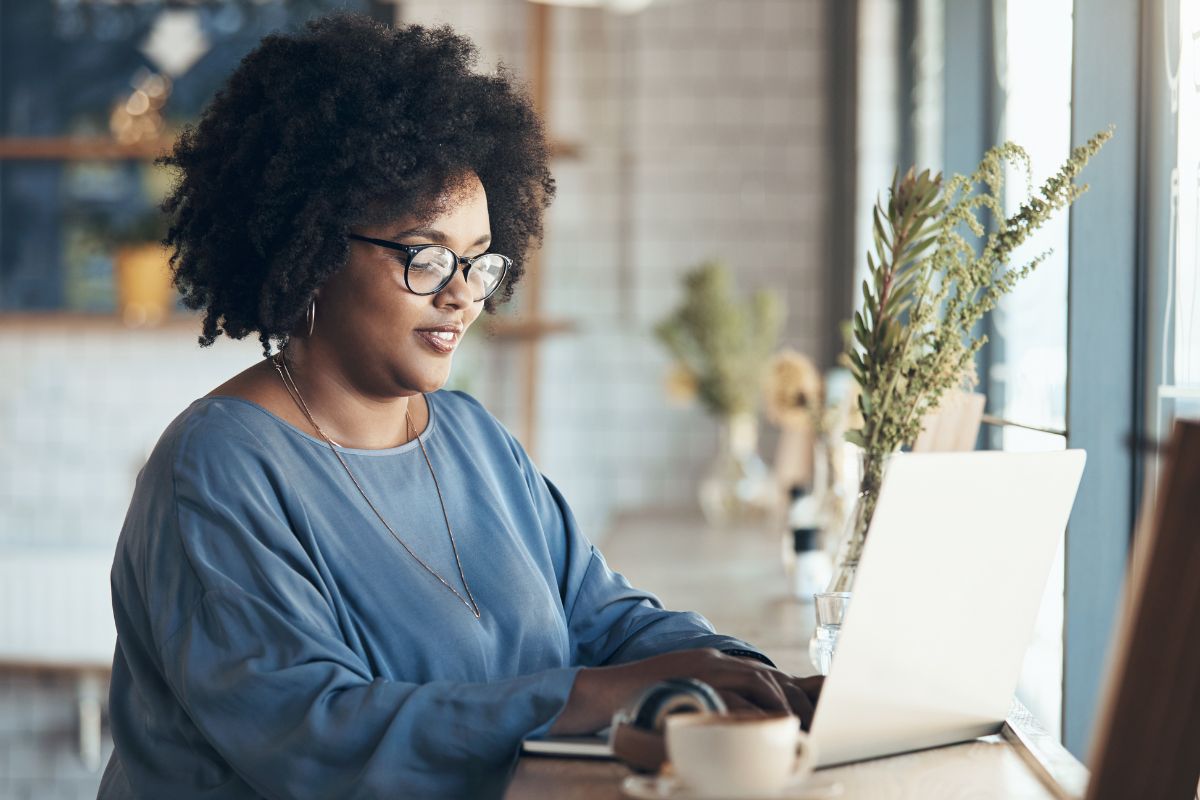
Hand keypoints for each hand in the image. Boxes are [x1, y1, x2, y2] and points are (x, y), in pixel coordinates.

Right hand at [551, 648, 823, 734]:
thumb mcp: (688, 695)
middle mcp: (714, 661)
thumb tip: (747, 725)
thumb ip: (716, 702)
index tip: (808, 713)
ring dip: (779, 706)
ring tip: (791, 727)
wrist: (606, 693)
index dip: (792, 693)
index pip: (764, 675)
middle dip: (794, 700)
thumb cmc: (644, 702)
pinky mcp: (692, 681)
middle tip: (807, 725)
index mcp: (715, 663)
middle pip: (768, 677)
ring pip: (758, 682)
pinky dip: (752, 712)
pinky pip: (733, 697)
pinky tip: (763, 727)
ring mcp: (703, 669)